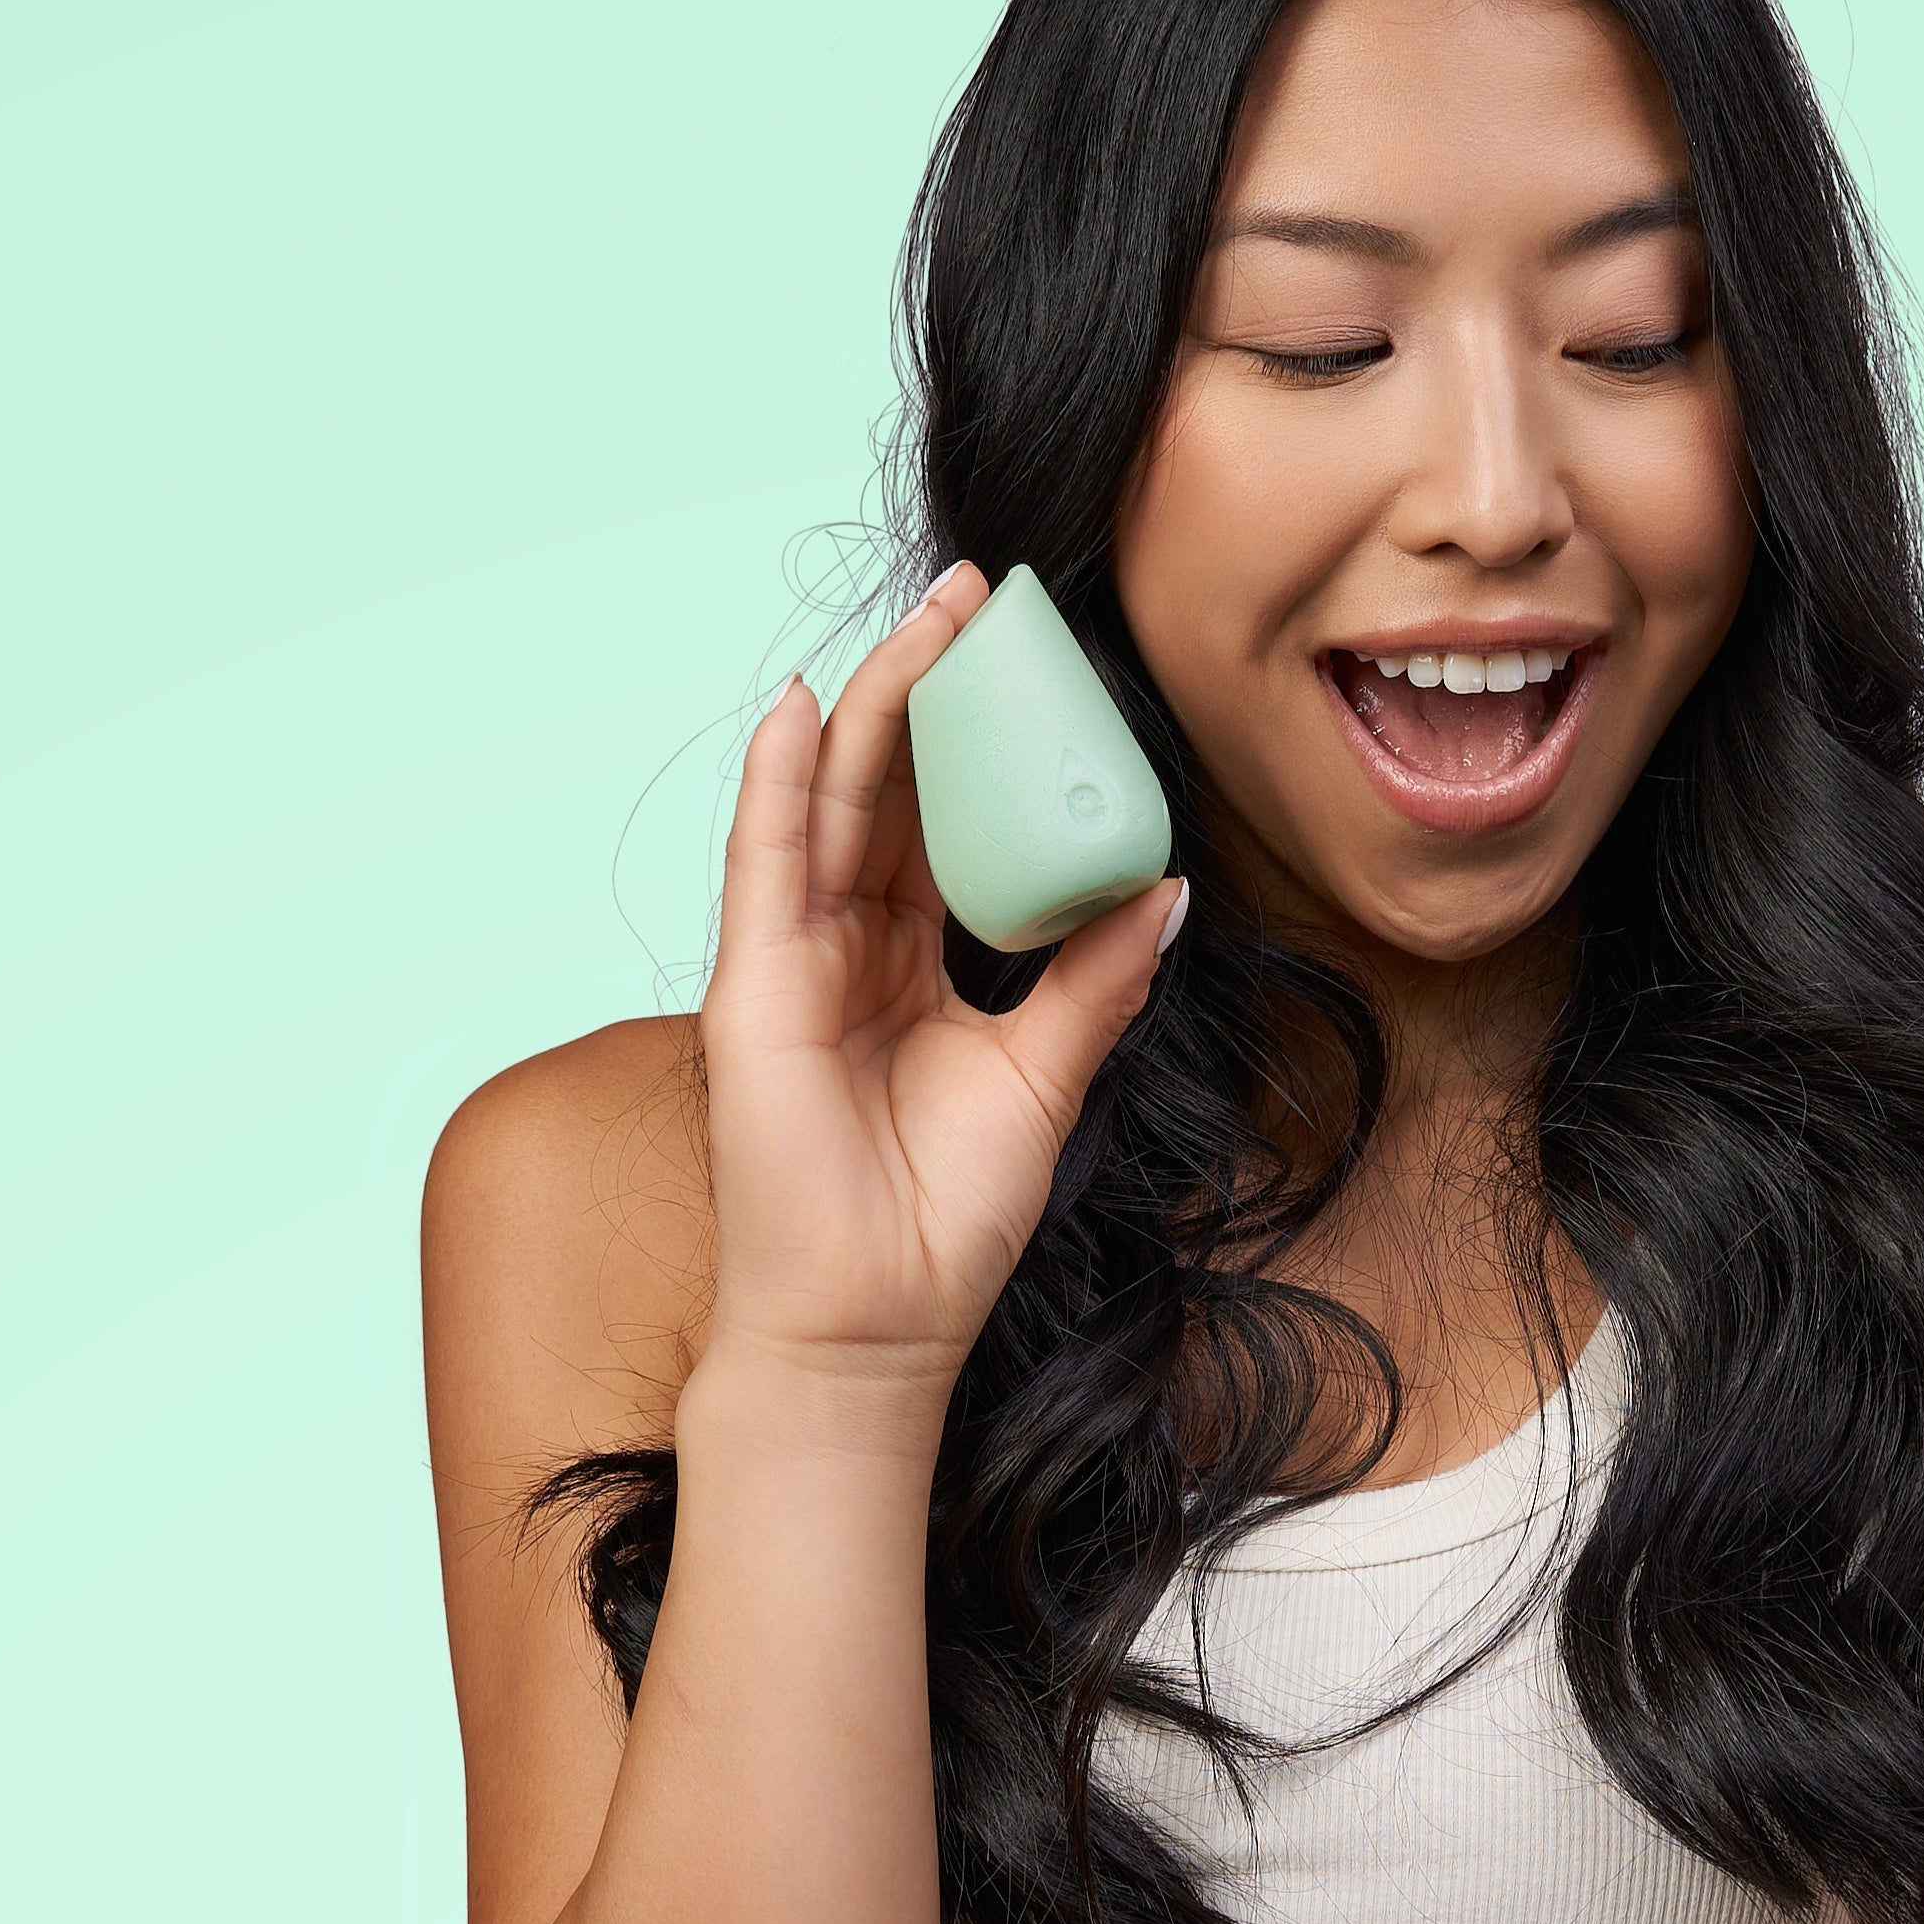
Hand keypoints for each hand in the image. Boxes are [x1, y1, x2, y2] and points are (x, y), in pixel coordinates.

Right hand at [695, 562, 1185, 1399]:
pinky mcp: (754, 985)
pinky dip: (783, 777)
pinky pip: (768, 859)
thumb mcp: (1046, 1072)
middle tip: (985, 598)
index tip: (1033, 664)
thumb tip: (1169, 887)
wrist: (875, 1325)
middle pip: (891, 790)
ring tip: (930, 617)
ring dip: (877, 703)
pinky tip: (805, 703)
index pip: (945, 825)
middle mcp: (848, 946)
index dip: (984, 744)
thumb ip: (1096, 976)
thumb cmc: (947, 1216)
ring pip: (835, 801)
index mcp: (912, 963)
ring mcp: (794, 959)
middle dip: (934, 690)